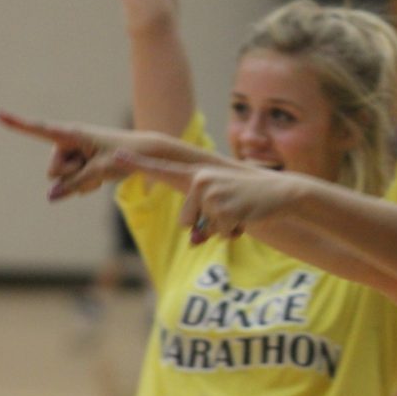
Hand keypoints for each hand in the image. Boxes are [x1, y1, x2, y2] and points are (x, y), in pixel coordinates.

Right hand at [0, 109, 132, 199]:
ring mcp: (73, 152)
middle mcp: (68, 141)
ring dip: (81, 181)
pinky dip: (86, 182)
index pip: (39, 130)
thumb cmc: (124, 156)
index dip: (18, 123)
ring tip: (100, 169)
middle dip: (71, 176)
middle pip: (52, 171)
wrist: (144, 153)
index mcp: (72, 134)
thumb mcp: (100, 172)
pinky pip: (71, 182)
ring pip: (62, 180)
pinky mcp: (79, 161)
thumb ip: (75, 184)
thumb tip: (50, 197)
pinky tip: (101, 174)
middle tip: (95, 167)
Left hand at [113, 151, 293, 243]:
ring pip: (201, 230)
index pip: (161, 168)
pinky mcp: (223, 207)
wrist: (281, 192)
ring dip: (220, 229)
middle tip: (230, 210)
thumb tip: (192, 240)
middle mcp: (200, 179)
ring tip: (238, 212)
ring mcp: (211, 192)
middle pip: (185, 222)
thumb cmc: (248, 200)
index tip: (114, 154)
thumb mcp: (221, 204)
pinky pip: (219, 234)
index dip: (136, 163)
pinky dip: (232, 232)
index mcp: (196, 174)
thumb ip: (201, 220)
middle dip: (205, 226)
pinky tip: (245, 216)